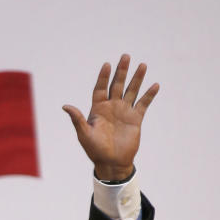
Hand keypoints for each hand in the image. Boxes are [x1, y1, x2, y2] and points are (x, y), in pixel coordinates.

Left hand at [63, 55, 158, 181]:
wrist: (111, 163)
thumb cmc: (95, 150)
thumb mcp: (84, 134)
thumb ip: (77, 119)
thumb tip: (65, 106)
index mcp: (98, 109)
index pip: (100, 88)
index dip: (103, 77)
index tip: (107, 64)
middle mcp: (112, 107)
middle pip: (117, 85)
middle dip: (121, 71)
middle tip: (125, 56)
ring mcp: (124, 111)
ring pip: (131, 91)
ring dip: (137, 78)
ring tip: (142, 65)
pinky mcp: (135, 119)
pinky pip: (143, 104)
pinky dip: (149, 95)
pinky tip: (155, 85)